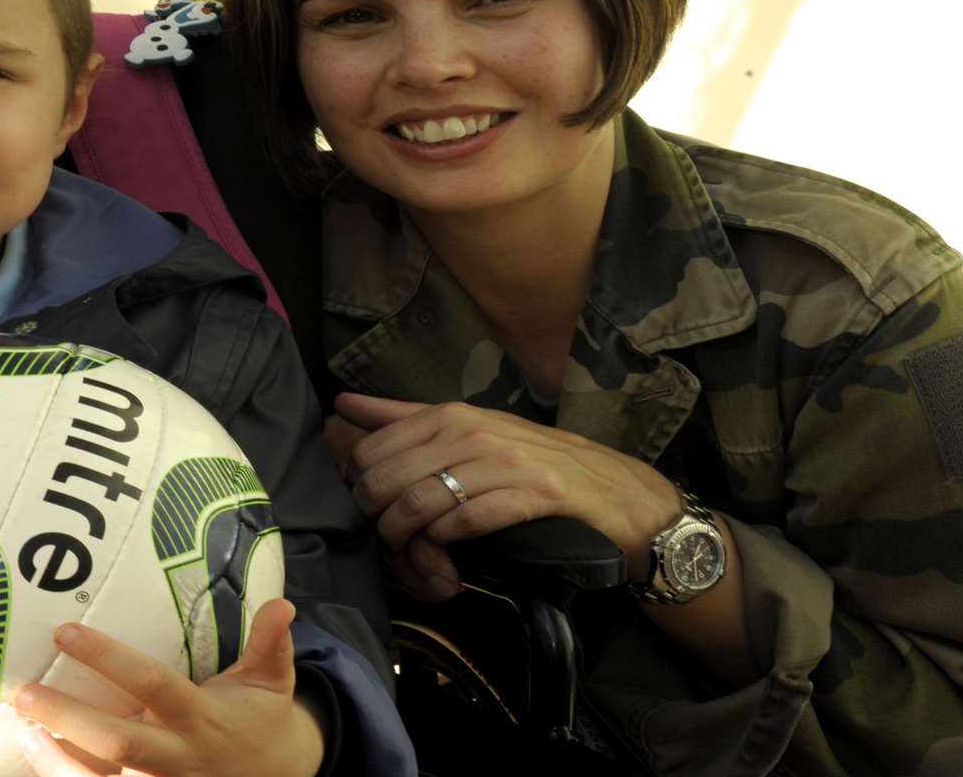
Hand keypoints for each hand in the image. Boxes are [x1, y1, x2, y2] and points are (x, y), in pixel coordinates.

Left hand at [13, 598, 324, 776]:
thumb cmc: (260, 722)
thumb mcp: (270, 682)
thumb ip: (270, 643)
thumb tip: (282, 604)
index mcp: (201, 717)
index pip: (151, 683)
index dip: (108, 658)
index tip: (66, 630)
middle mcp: (178, 757)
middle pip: (117, 741)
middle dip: (66, 717)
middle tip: (23, 692)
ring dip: (56, 757)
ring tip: (21, 725)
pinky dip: (64, 776)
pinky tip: (36, 750)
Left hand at [334, 393, 679, 596]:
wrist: (619, 492)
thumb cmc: (536, 462)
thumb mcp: (468, 430)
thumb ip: (405, 418)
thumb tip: (344, 403)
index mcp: (451, 414)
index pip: (372, 450)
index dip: (358, 490)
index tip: (369, 514)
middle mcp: (473, 430)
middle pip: (388, 478)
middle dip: (376, 520)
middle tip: (387, 544)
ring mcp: (505, 460)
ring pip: (421, 502)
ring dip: (406, 541)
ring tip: (412, 559)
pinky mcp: (532, 494)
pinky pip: (465, 521)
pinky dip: (445, 546)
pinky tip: (447, 559)